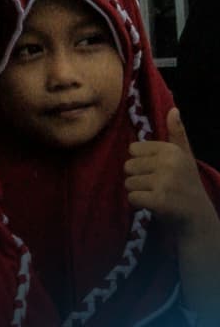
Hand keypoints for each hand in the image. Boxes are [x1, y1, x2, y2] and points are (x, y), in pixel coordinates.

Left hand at [125, 108, 214, 235]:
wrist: (197, 217)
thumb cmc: (187, 184)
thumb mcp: (185, 156)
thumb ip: (177, 133)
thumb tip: (173, 109)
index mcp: (171, 149)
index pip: (133, 149)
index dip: (142, 162)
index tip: (158, 171)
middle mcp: (169, 163)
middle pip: (128, 166)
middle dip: (138, 178)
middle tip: (157, 185)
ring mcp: (164, 182)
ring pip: (128, 183)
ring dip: (139, 191)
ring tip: (157, 194)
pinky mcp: (159, 201)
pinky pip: (132, 198)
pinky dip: (139, 203)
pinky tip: (154, 205)